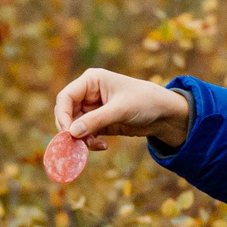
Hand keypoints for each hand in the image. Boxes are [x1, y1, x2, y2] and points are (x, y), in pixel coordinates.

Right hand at [54, 68, 192, 149]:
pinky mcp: (99, 123)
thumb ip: (96, 120)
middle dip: (72, 130)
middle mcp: (88, 93)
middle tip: (78, 145)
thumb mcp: (120, 110)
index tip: (68, 133)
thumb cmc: (144, 102)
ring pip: (75, 126)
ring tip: (95, 145)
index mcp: (91, 81)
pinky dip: (90, 142)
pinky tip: (103, 145)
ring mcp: (93, 109)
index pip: (66, 97)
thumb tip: (72, 132)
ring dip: (82, 139)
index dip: (62, 115)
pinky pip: (85, 134)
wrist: (164, 114)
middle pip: (66, 113)